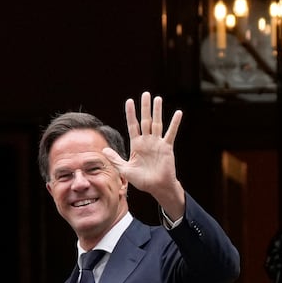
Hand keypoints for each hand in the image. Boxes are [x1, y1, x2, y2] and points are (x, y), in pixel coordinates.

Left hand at [102, 92, 185, 219]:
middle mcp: (147, 141)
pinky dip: (174, 123)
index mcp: (136, 145)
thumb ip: (115, 159)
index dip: (131, 114)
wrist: (157, 187)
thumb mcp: (125, 170)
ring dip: (157, 111)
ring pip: (157, 123)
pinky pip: (171, 133)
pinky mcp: (167, 147)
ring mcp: (157, 143)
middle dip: (145, 108)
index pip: (132, 125)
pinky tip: (178, 113)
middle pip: (145, 120)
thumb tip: (103, 150)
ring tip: (157, 98)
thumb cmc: (142, 180)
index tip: (129, 101)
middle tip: (145, 94)